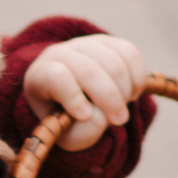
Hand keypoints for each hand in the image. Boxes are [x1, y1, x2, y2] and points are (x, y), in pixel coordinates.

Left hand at [23, 35, 149, 150]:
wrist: (75, 99)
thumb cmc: (68, 119)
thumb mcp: (69, 135)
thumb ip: (84, 131)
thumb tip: (103, 116)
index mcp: (41, 76)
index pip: (55, 77)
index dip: (72, 96)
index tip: (84, 116)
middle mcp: (60, 54)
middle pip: (88, 70)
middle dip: (109, 98)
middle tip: (119, 120)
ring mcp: (85, 44)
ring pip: (112, 61)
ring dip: (124, 90)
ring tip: (122, 107)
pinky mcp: (108, 42)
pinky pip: (130, 53)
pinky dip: (137, 77)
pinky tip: (131, 93)